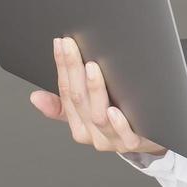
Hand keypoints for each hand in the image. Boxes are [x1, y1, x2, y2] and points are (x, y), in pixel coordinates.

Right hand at [30, 36, 167, 157]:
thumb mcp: (88, 114)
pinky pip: (123, 135)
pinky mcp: (133, 144)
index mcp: (78, 125)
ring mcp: (112, 140)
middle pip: (78, 99)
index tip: (61, 43)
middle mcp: (91, 134)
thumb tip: (35, 97)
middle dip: (73, 69)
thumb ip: (63, 106)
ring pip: (98, 116)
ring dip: (94, 91)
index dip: (62, 66)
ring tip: (93, 68)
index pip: (65, 91)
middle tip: (72, 46)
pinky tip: (114, 109)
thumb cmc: (118, 122)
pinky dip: (118, 123)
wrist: (151, 140)